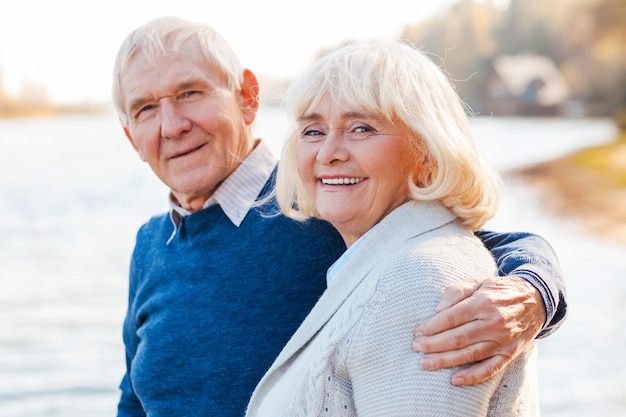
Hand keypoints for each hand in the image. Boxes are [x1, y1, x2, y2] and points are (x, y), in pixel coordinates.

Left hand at [412, 276, 544, 385]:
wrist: (536, 300)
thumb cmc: (498, 290)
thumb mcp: (478, 281)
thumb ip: (456, 291)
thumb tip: (438, 310)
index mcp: (484, 302)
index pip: (452, 318)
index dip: (432, 326)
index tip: (418, 331)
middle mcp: (494, 323)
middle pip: (457, 338)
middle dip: (433, 344)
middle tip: (416, 347)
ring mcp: (503, 340)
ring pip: (469, 355)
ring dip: (445, 361)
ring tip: (425, 363)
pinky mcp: (510, 353)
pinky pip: (490, 369)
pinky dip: (473, 376)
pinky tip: (455, 380)